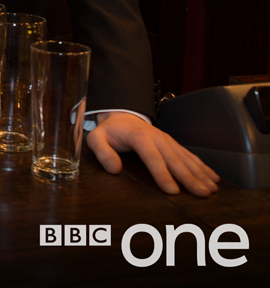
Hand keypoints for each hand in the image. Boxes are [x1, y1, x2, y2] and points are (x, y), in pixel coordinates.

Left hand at [86, 112, 219, 196]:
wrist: (121, 116)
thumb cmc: (109, 131)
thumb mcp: (96, 138)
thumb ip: (102, 152)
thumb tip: (114, 169)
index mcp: (139, 137)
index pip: (152, 157)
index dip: (163, 174)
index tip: (172, 190)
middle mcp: (157, 138)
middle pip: (175, 160)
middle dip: (189, 178)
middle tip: (201, 193)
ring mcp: (167, 140)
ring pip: (186, 159)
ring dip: (200, 174)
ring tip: (211, 189)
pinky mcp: (173, 144)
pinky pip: (190, 156)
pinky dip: (203, 167)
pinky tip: (213, 178)